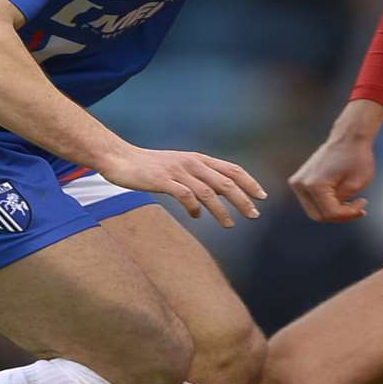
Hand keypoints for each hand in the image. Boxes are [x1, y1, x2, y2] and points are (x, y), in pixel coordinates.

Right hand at [97, 146, 265, 227]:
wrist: (120, 158)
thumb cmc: (150, 167)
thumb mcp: (179, 169)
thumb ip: (199, 179)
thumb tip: (218, 197)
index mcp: (198, 159)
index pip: (231, 169)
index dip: (249, 182)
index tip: (262, 196)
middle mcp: (191, 163)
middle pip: (225, 181)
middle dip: (243, 199)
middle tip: (254, 215)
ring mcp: (177, 171)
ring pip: (208, 192)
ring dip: (222, 210)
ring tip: (230, 225)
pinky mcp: (163, 180)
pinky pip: (185, 195)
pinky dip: (194, 207)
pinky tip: (197, 217)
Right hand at [289, 132, 377, 221]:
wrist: (348, 137)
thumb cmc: (357, 157)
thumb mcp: (356, 185)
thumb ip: (342, 204)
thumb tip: (332, 214)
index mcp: (313, 184)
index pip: (331, 213)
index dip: (349, 214)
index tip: (364, 202)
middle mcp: (300, 184)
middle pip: (319, 216)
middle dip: (340, 216)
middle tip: (358, 208)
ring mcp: (297, 182)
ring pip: (315, 211)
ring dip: (333, 211)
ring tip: (352, 203)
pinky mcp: (299, 181)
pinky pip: (313, 202)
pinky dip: (327, 204)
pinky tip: (343, 198)